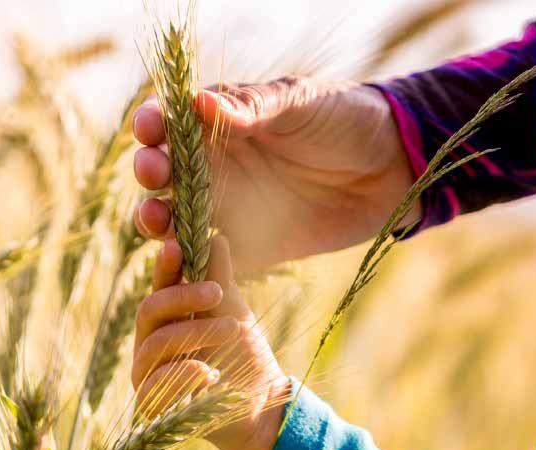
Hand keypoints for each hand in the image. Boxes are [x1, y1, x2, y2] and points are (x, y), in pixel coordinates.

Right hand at [132, 236, 287, 449]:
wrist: (261, 407)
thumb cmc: (245, 357)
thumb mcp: (234, 312)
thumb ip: (220, 280)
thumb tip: (217, 239)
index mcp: (167, 317)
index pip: (159, 286)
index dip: (165, 267)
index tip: (179, 247)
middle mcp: (150, 342)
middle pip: (149, 310)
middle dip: (183, 298)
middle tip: (217, 292)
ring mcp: (147, 372)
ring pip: (156, 343)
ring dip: (195, 332)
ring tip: (232, 331)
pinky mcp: (151, 403)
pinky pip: (156, 383)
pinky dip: (186, 374)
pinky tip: (212, 374)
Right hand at [133, 77, 419, 272]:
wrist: (387, 171)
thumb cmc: (343, 120)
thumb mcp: (299, 104)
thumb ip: (252, 108)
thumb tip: (198, 102)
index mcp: (218, 123)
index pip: (169, 122)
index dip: (152, 125)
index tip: (152, 130)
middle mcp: (212, 165)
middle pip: (160, 171)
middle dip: (148, 171)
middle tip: (154, 173)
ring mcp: (223, 208)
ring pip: (170, 218)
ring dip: (155, 219)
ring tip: (158, 220)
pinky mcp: (241, 247)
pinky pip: (202, 257)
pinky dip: (187, 261)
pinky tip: (186, 257)